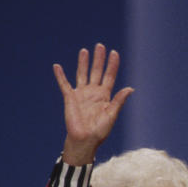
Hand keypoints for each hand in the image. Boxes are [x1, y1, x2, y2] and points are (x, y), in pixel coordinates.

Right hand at [53, 43, 133, 165]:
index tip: (114, 53)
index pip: (109, 76)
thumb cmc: (100, 131)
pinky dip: (60, 75)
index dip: (112, 65)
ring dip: (83, 62)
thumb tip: (130, 88)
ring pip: (82, 74)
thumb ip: (119, 101)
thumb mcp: (111, 115)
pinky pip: (64, 84)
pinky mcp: (70, 98)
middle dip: (98, 59)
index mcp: (105, 96)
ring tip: (85, 51)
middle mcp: (93, 92)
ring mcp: (81, 94)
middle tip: (100, 46)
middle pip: (96, 72)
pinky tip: (57, 66)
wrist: (85, 140)